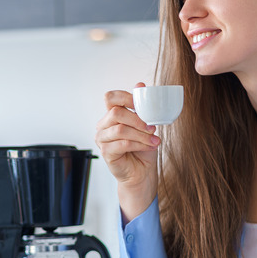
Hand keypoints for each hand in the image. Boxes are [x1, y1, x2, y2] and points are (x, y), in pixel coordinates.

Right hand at [95, 82, 159, 221]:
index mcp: (111, 115)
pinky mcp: (106, 153)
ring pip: (121, 129)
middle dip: (137, 119)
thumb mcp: (145, 125)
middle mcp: (103, 126)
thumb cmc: (142, 149)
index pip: (110, 97)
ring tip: (154, 139)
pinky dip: (139, 144)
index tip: (142, 105)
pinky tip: (149, 146)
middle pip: (116, 112)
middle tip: (152, 127)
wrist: (142, 172)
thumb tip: (140, 84)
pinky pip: (123, 144)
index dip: (126, 97)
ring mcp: (102, 139)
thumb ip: (141, 107)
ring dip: (141, 134)